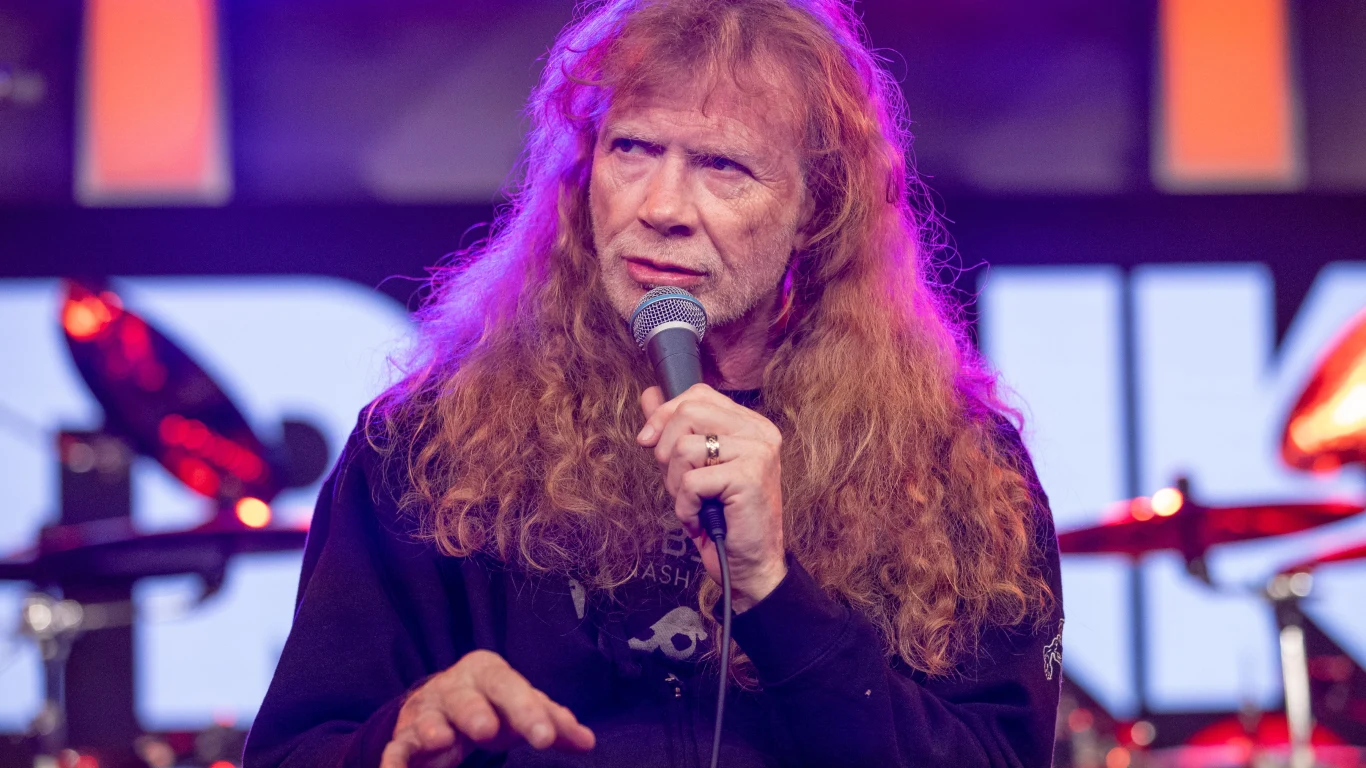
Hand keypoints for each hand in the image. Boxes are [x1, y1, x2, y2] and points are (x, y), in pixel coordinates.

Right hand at [380, 649, 594, 767]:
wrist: (443, 701)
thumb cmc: (494, 705)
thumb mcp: (522, 710)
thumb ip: (553, 722)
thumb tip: (588, 741)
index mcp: (490, 673)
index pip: (511, 687)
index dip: (529, 711)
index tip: (547, 737)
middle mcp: (456, 687)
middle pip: (467, 698)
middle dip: (476, 712)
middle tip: (488, 730)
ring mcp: (428, 712)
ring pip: (428, 719)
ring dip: (432, 731)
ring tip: (441, 742)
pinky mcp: (404, 737)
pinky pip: (397, 748)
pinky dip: (394, 761)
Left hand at [637, 383, 786, 611]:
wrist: (749, 565)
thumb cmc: (722, 520)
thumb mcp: (691, 467)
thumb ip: (673, 430)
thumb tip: (649, 395)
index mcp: (749, 425)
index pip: (698, 395)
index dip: (665, 415)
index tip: (648, 442)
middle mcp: (759, 432)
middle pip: (688, 412)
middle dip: (666, 451)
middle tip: (679, 484)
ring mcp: (758, 452)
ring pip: (684, 447)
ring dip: (676, 484)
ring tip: (695, 504)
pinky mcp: (749, 476)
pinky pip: (691, 481)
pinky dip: (685, 506)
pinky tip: (701, 518)